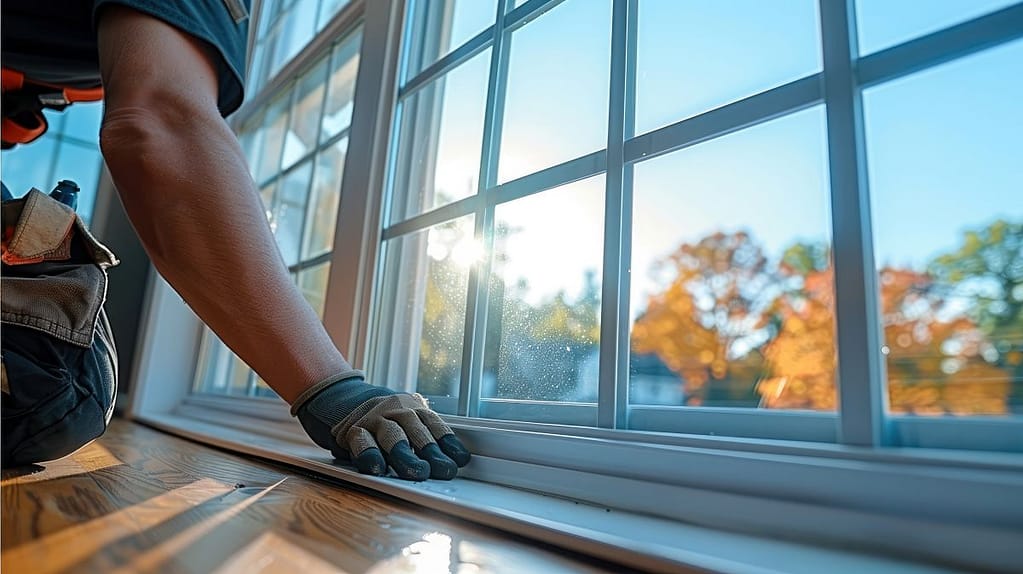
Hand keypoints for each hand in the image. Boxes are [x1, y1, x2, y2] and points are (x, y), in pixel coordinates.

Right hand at [291, 371, 470, 480]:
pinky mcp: (353, 430)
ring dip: (406, 455)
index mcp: (413, 408)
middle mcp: (395, 409)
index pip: (434, 425)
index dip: (448, 443)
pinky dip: (370, 455)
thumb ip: (427, 437)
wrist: (342, 397)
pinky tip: (377, 468)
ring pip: (392, 435)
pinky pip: (362, 442)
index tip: (460, 460)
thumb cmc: (385, 419)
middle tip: (442, 470)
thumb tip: (457, 461)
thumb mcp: (407, 421)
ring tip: (417, 472)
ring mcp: (374, 418)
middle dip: (431, 451)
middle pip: (416, 430)